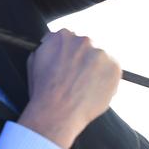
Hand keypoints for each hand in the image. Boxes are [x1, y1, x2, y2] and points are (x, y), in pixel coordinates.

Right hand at [18, 29, 121, 148]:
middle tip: (77, 78)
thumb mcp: (34, 60)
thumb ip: (47, 46)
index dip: (69, 54)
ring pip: (101, 59)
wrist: (57, 112)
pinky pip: (112, 71)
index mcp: (62, 36)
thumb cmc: (43, 91)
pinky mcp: (114, 67)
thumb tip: (53, 44)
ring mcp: (100, 53)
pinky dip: (106, 80)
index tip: (69, 65)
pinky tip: (92, 91)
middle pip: (87, 47)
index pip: (70, 39)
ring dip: (95, 70)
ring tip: (84, 88)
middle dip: (83, 60)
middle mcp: (83, 40)